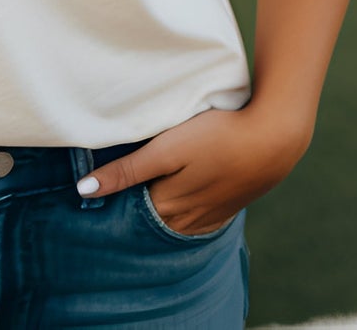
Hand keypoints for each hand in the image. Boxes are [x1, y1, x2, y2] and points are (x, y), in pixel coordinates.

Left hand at [77, 106, 310, 235]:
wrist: (273, 139)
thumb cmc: (217, 136)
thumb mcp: (167, 149)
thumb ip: (128, 170)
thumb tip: (84, 191)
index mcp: (167, 205)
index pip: (128, 211)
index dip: (113, 197)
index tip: (96, 184)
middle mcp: (186, 219)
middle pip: (149, 219)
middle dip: (133, 207)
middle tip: (116, 184)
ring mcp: (209, 216)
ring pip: (172, 221)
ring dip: (157, 210)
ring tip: (146, 187)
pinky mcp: (226, 207)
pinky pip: (195, 220)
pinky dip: (181, 212)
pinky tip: (179, 197)